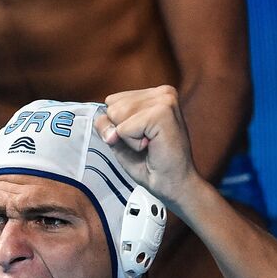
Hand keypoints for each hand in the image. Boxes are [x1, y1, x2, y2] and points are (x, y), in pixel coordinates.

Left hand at [94, 86, 198, 204]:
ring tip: (150, 145)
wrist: (174, 185)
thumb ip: (107, 124)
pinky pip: (124, 129)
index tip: (141, 138)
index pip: (112, 101)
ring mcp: (164, 100)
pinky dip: (133, 144)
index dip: (118, 125)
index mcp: (155, 95)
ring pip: (117, 114)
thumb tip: (102, 119)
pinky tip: (152, 147)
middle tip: (146, 144)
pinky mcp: (161, 113)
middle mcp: (163, 92)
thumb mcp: (121, 140)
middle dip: (122, 131)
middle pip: (112, 106)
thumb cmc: (152, 164)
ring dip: (129, 138)